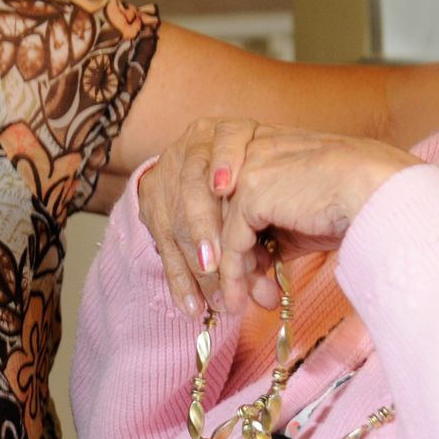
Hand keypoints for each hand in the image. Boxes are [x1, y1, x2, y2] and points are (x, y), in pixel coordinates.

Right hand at [138, 117, 262, 315]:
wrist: (217, 173)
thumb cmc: (266, 180)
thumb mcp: (270, 179)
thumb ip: (274, 203)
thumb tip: (284, 252)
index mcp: (226, 132)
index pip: (224, 141)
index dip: (224, 162)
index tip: (227, 188)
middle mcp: (192, 151)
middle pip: (194, 191)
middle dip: (207, 231)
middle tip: (221, 265)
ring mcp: (167, 180)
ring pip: (178, 226)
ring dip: (198, 268)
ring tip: (219, 299)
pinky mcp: (154, 210)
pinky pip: (166, 250)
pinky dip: (181, 281)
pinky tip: (192, 306)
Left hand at [210, 125, 416, 312]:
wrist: (379, 190)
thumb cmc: (356, 200)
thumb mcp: (305, 213)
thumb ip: (275, 228)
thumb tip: (254, 264)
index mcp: (267, 144)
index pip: (235, 194)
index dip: (236, 237)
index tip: (251, 273)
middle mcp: (252, 149)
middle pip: (222, 213)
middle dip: (231, 259)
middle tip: (238, 296)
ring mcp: (248, 168)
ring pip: (222, 230)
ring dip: (231, 273)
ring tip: (236, 305)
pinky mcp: (250, 192)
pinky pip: (231, 243)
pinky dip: (233, 276)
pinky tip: (236, 301)